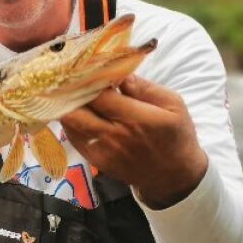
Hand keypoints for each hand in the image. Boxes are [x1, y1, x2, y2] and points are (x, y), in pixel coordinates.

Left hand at [60, 75, 208, 209]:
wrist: (173, 176)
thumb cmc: (176, 135)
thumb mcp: (172, 104)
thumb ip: (144, 87)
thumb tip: (119, 72)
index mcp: (135, 118)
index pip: (99, 93)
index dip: (89, 77)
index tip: (88, 66)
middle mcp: (114, 134)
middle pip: (76, 108)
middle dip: (71, 90)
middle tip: (73, 77)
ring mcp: (101, 149)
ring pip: (69, 122)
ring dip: (67, 104)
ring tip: (72, 91)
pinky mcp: (95, 159)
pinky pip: (72, 136)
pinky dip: (71, 120)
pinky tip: (79, 110)